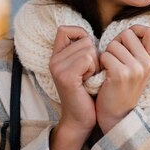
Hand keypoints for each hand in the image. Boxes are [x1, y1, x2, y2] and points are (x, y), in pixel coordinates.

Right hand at [49, 26, 98, 149]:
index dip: (81, 34)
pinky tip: (89, 82)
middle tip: (89, 74)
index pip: (65, 29)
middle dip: (95, 55)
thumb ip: (82, 50)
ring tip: (89, 78)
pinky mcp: (66, 77)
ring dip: (96, 64)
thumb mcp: (83, 67)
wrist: (81, 119)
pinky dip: (94, 70)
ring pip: (88, 49)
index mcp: (56, 56)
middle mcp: (53, 60)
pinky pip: (88, 59)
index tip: (88, 51)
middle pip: (84, 39)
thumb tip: (92, 36)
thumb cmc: (88, 92)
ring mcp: (58, 68)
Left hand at [96, 25, 149, 133]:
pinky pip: (105, 55)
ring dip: (106, 54)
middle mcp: (147, 63)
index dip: (135, 30)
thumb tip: (131, 29)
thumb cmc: (121, 89)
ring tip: (108, 69)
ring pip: (114, 44)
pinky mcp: (121, 74)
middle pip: (127, 33)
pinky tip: (103, 75)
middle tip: (113, 59)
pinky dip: (100, 63)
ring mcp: (135, 69)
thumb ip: (136, 51)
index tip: (125, 41)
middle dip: (116, 43)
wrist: (117, 116)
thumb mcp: (137, 70)